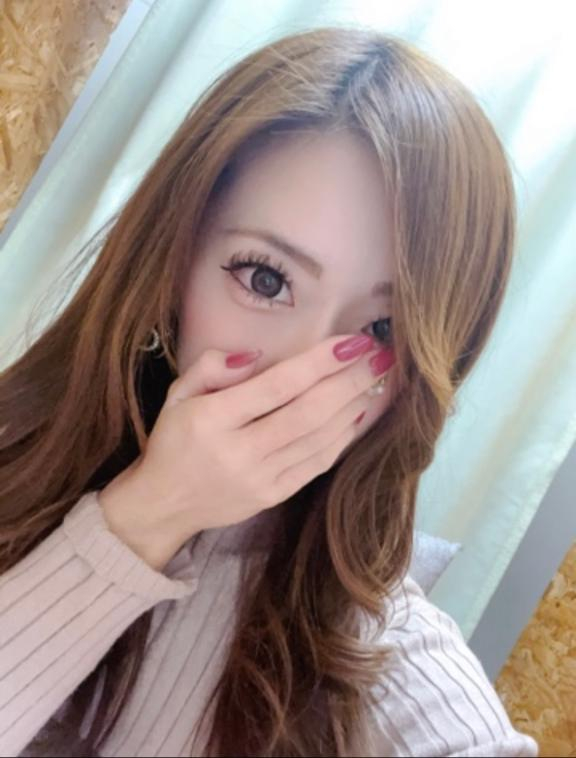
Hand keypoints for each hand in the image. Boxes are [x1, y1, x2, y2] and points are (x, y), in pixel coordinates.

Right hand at [99, 335, 391, 568]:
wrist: (165, 504)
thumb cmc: (173, 441)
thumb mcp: (176, 394)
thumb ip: (210, 367)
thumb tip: (257, 355)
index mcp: (212, 420)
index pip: (277, 386)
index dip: (319, 363)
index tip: (353, 341)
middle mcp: (240, 451)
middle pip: (308, 413)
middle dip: (350, 381)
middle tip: (381, 356)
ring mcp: (260, 479)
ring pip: (319, 439)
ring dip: (354, 405)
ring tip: (378, 379)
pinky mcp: (273, 496)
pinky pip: (317, 464)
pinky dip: (342, 437)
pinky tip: (358, 413)